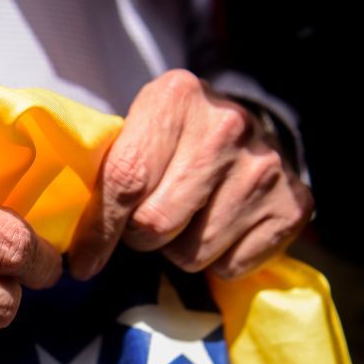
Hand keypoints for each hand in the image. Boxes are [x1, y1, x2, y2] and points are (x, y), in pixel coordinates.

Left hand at [69, 69, 312, 279]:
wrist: (256, 126)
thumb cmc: (178, 138)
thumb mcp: (139, 131)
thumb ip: (106, 172)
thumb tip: (69, 246)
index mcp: (176, 97)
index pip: (124, 181)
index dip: (98, 232)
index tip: (82, 263)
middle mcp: (226, 126)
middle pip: (156, 225)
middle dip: (142, 236)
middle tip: (152, 220)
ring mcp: (265, 166)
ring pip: (192, 253)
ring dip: (181, 249)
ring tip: (192, 217)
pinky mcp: (294, 205)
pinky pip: (230, 267)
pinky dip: (220, 260)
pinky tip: (224, 226)